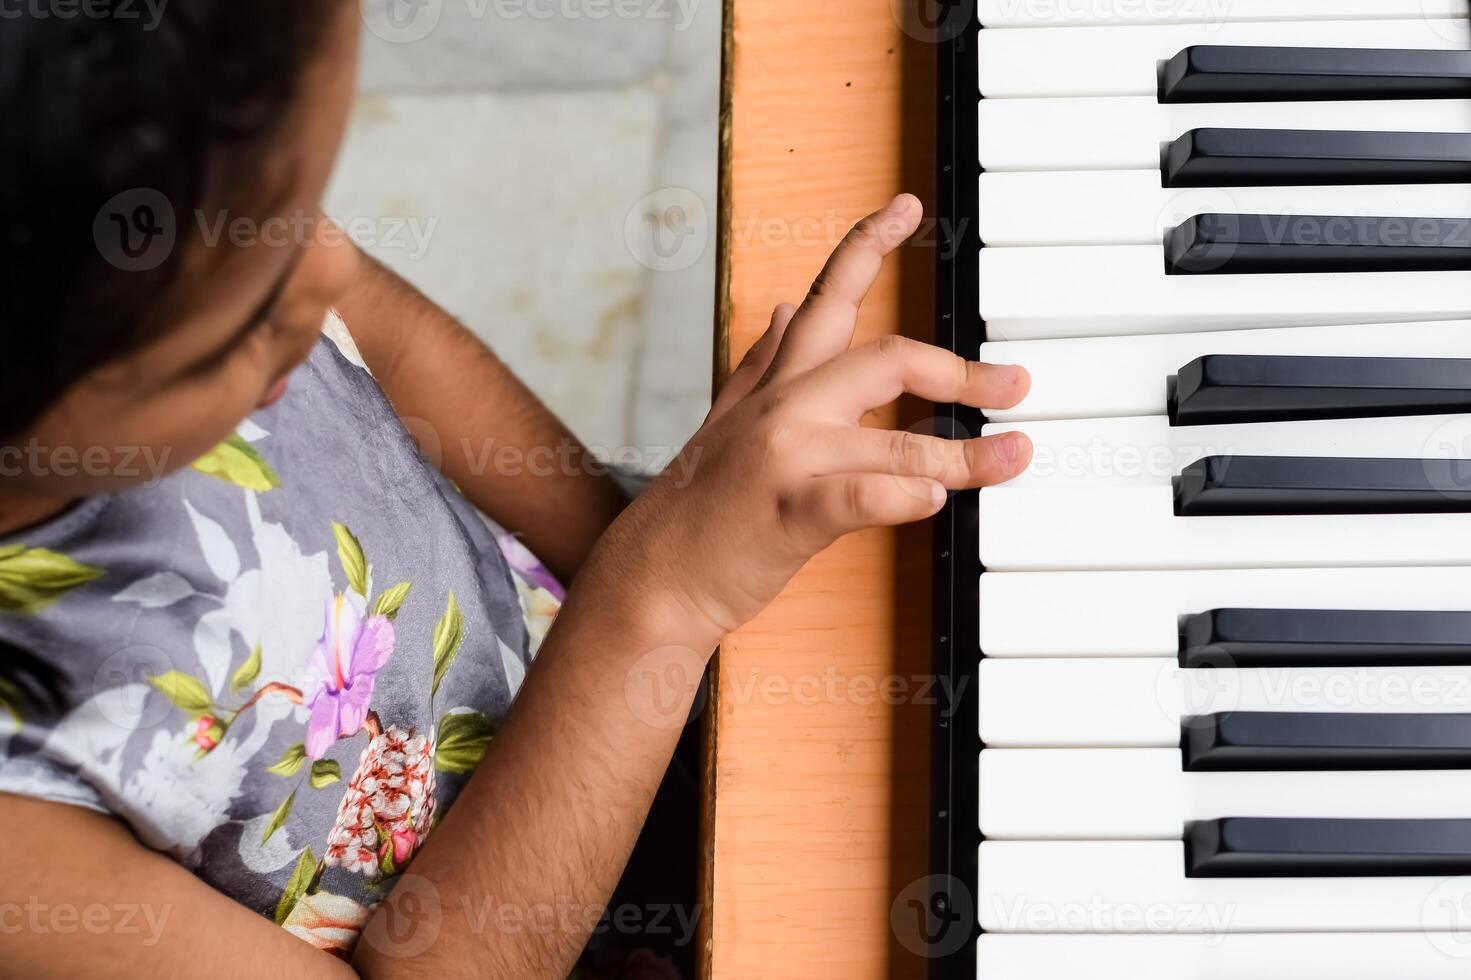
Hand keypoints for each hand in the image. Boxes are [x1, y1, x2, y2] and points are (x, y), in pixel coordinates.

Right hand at [593, 194, 1031, 645]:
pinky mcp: (788, 513)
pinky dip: (906, 496)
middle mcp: (782, 409)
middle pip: (884, 359)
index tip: (907, 207)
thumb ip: (763, 362)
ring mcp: (784, 458)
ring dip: (963, 453)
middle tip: (1012, 386)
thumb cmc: (699, 508)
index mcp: (775, 385)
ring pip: (891, 439)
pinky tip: (937, 500)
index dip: (867, 245)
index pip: (826, 298)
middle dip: (957, 369)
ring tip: (1011, 456)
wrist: (655, 576)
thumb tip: (786, 308)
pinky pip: (862, 496)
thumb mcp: (728, 420)